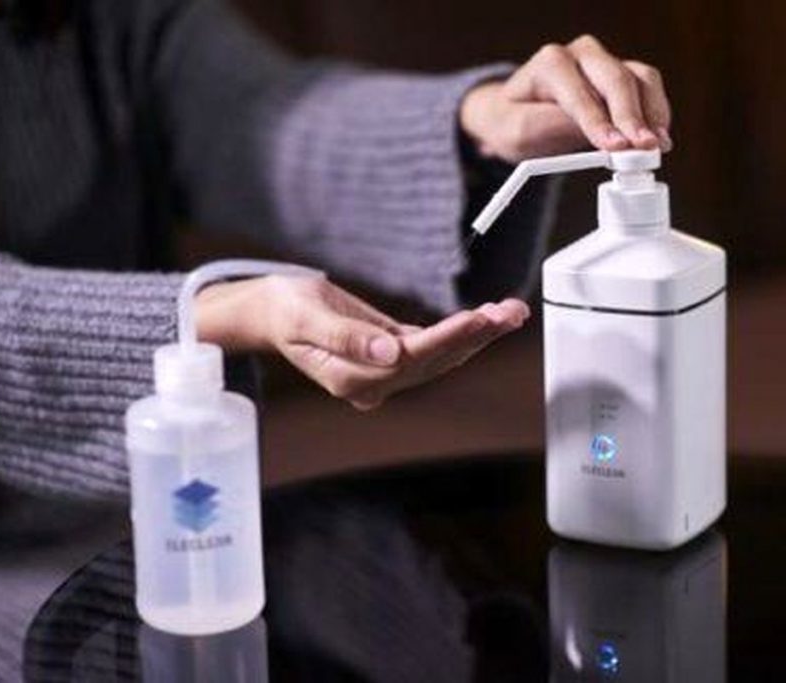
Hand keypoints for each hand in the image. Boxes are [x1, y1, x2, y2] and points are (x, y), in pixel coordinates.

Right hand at [195, 274, 528, 409]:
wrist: (274, 313)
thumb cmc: (285, 311)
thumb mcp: (307, 318)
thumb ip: (346, 337)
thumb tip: (388, 353)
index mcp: (351, 379)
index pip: (409, 360)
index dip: (445, 340)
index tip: (476, 319)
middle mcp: (375, 382)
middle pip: (435, 361)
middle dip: (476, 336)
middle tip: (510, 313)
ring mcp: (386, 372)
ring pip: (442, 356)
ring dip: (479, 335)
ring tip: (511, 312)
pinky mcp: (394, 355)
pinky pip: (435, 346)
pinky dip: (464, 332)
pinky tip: (489, 318)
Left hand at [459, 34, 671, 161]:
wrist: (517, 114)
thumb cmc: (515, 120)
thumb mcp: (516, 131)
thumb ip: (550, 127)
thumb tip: (594, 132)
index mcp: (551, 63)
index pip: (580, 94)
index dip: (600, 122)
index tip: (617, 146)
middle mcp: (581, 55)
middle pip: (616, 80)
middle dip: (633, 118)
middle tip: (645, 148)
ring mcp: (605, 63)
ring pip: (641, 79)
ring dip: (653, 113)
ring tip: (658, 146)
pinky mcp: (623, 77)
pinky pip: (648, 87)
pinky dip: (657, 112)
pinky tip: (659, 137)